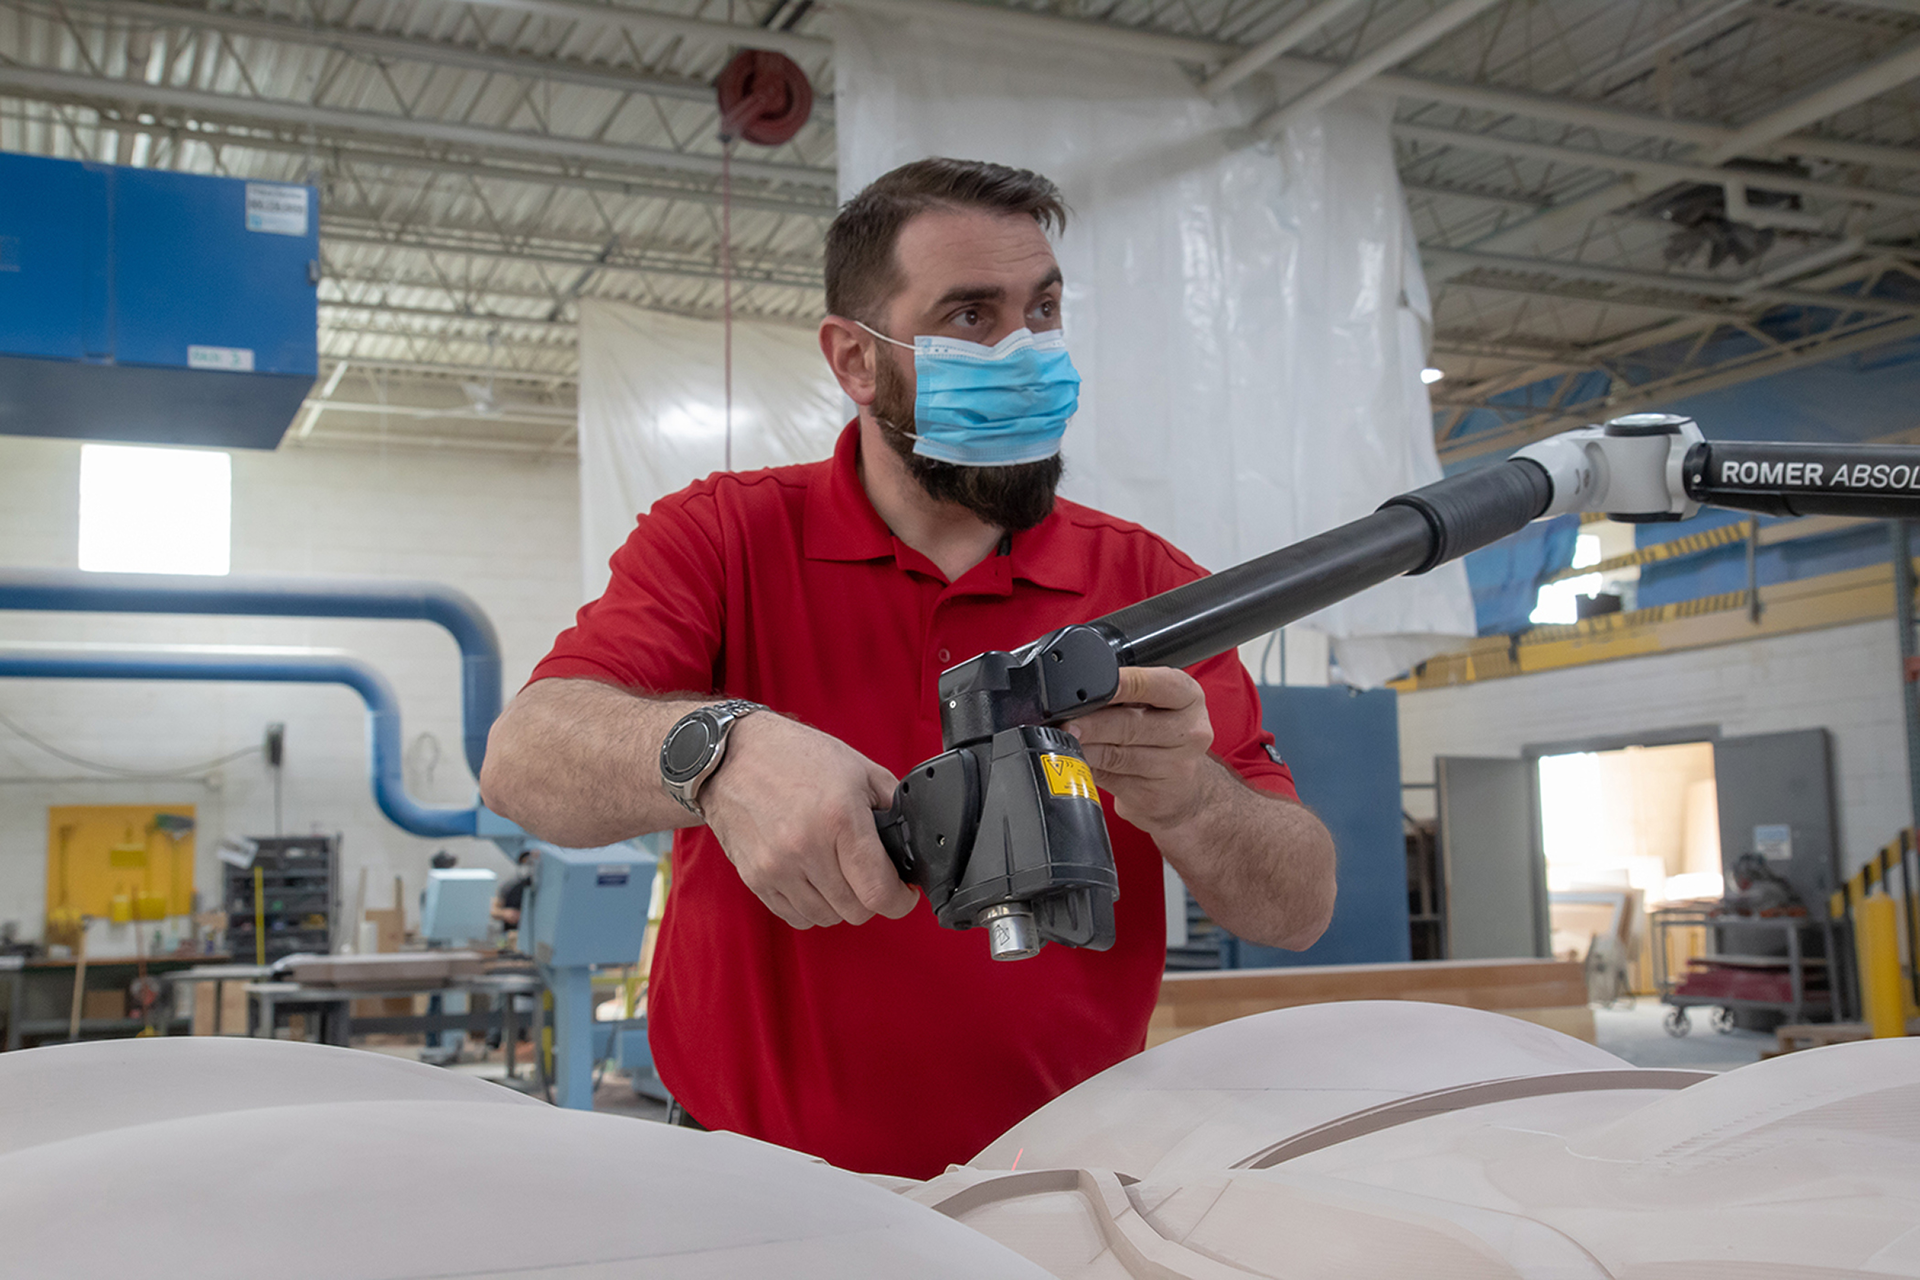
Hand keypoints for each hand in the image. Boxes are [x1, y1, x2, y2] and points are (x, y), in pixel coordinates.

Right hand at [698, 713, 919, 928]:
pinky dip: (811, 906)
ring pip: (826, 918)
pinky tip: (814, 879)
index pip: (878, 892)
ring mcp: (776, 867)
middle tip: (870, 876)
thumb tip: (911, 842)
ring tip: (839, 874)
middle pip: (855, 911)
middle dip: (872, 899)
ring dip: (840, 904)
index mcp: (839, 819)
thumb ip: (891, 806)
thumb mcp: (858, 769)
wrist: (731, 756)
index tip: (902, 894)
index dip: (900, 900)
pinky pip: (795, 916)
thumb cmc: (795, 756)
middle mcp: (806, 848)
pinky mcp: (755, 879)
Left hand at [1068, 666, 1217, 833]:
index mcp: (1188, 698)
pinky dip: (1088, 768)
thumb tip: (1078, 696)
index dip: (1119, 685)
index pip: (1152, 685)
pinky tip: (1079, 761)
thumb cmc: (1164, 736)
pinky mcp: (1152, 796)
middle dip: (1091, 722)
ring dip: (1084, 747)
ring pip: (1116, 755)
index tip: (1091, 687)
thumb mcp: (1156, 705)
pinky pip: (1109, 779)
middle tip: (1065, 722)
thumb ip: (1125, 695)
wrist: (1188, 789)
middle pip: (1130, 725)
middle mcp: (1189, 732)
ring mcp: (1174, 768)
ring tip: (1066, 740)